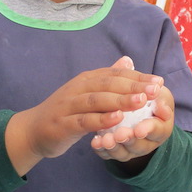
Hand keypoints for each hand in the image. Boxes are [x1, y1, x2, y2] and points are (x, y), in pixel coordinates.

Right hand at [4, 56, 163, 174]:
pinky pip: (83, 121)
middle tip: (155, 89)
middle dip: (133, 86)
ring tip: (141, 101)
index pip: (115, 74)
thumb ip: (107, 79)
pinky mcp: (62, 124)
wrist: (33, 131)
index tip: (159, 81)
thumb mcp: (87, 93)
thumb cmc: (65, 112)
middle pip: (108, 84)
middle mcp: (77, 88)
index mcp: (86, 80)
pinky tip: (116, 119)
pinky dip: (100, 119)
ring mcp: (68, 105)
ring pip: (96, 100)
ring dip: (120, 100)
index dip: (137, 77)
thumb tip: (127, 60)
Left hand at [90, 60, 174, 163]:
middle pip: (138, 145)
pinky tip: (95, 142)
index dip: (149, 130)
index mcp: (161, 129)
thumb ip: (161, 98)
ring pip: (122, 152)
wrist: (139, 109)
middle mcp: (146, 142)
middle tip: (119, 134)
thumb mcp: (160, 96)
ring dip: (113, 146)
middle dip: (128, 140)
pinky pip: (108, 154)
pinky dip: (102, 150)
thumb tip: (161, 102)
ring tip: (105, 139)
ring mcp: (130, 148)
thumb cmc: (152, 100)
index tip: (139, 129)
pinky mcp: (115, 150)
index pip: (157, 131)